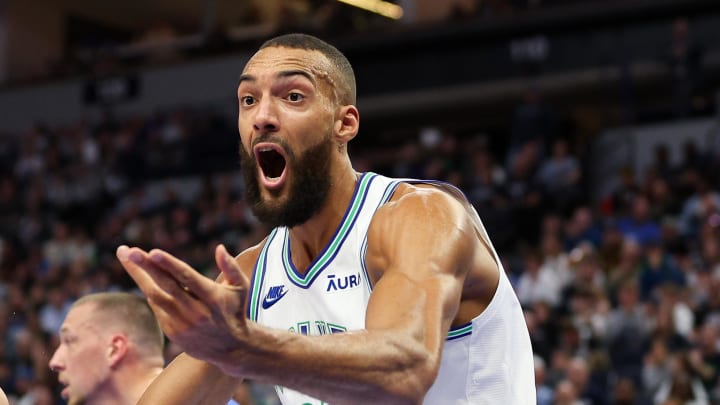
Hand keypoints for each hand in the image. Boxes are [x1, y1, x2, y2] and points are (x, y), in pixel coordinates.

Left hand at [116, 244, 251, 369]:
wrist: (231, 348)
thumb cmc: (235, 310)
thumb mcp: (241, 287)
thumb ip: (231, 267)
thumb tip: (219, 248)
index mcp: (212, 298)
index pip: (187, 278)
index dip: (169, 265)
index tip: (152, 252)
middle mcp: (196, 312)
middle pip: (165, 286)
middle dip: (145, 267)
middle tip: (128, 250)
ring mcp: (182, 324)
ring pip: (154, 296)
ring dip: (139, 276)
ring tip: (125, 256)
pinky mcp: (172, 332)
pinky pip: (157, 307)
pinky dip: (150, 290)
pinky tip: (143, 276)